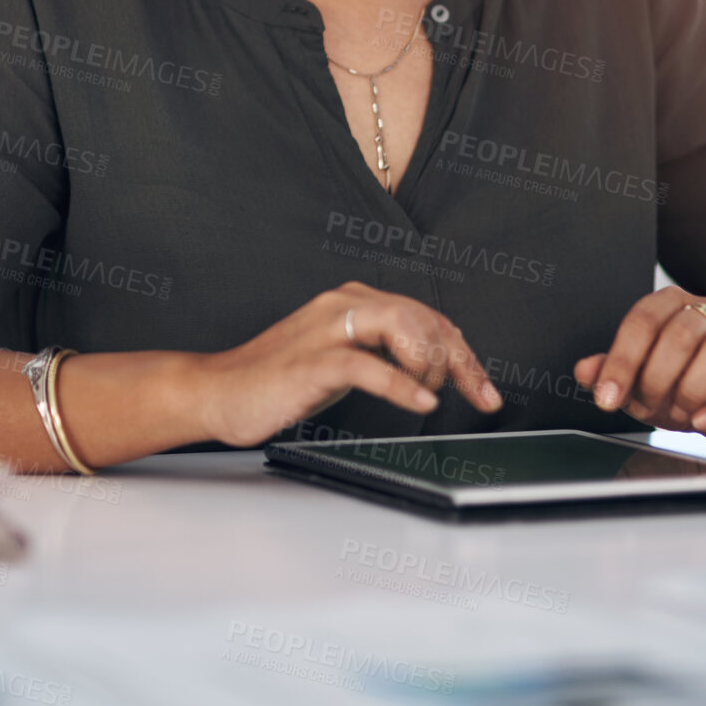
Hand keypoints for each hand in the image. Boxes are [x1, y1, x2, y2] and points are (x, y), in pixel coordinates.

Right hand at [193, 281, 503, 447]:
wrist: (218, 392)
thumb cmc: (278, 382)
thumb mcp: (341, 362)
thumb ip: (380, 355)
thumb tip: (432, 372)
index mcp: (353, 302)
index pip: (427, 316)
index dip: (465, 353)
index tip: (486, 391)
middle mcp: (343, 304)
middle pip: (423, 316)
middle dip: (459, 360)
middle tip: (474, 399)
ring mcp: (325, 330)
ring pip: (401, 324)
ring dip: (429, 363)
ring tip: (430, 395)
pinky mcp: (310, 362)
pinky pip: (366, 365)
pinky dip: (400, 384)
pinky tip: (419, 403)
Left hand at [572, 284, 705, 449]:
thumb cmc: (683, 383)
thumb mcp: (640, 378)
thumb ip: (611, 371)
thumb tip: (584, 371)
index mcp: (672, 304)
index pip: (642, 320)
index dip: (621, 361)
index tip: (607, 397)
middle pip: (678, 335)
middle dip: (654, 379)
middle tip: (646, 408)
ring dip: (688, 391)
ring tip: (678, 412)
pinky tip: (702, 420)